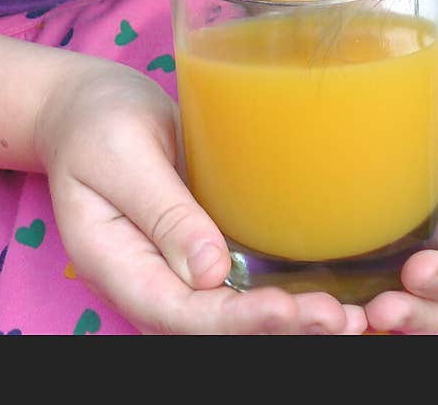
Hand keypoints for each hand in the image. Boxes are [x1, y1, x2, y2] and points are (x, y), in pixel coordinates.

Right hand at [36, 60, 367, 334]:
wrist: (85, 108)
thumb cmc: (95, 122)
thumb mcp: (119, 153)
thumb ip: (161, 209)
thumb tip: (212, 273)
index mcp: (115, 264)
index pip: (176, 312)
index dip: (233, 321)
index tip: (286, 310)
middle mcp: (149, 280)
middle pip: (212, 326)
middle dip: (276, 329)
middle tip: (339, 318)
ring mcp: (177, 268)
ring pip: (233, 313)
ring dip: (290, 321)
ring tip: (352, 317)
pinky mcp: (203, 248)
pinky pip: (243, 284)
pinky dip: (286, 293)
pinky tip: (335, 290)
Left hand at [364, 66, 437, 333]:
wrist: (385, 75)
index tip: (419, 274)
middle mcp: (433, 243)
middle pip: (437, 299)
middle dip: (416, 313)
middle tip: (384, 311)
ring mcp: (394, 247)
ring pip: (399, 303)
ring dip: (382, 317)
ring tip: (356, 319)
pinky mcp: (355, 242)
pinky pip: (353, 284)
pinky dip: (346, 304)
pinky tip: (326, 308)